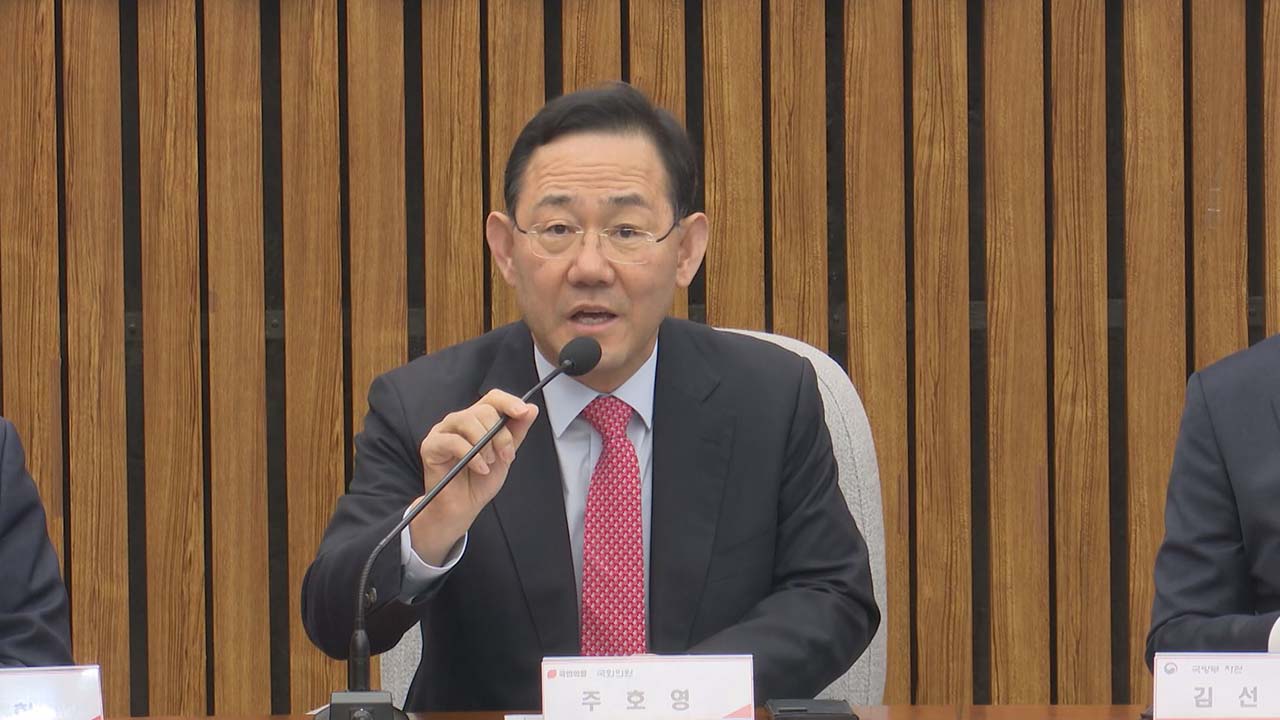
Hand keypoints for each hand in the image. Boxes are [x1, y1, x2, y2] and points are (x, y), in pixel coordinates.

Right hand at [409, 389, 538, 564]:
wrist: (462, 507)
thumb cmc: (479, 481)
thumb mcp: (505, 455)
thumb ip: (516, 432)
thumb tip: (531, 409)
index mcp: (477, 420)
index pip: (493, 399)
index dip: (509, 401)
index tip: (522, 412)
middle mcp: (459, 421)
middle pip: (483, 410)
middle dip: (500, 435)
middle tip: (504, 456)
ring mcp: (443, 431)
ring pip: (467, 420)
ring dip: (485, 444)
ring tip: (489, 463)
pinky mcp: (431, 445)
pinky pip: (453, 441)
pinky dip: (471, 456)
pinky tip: (480, 468)